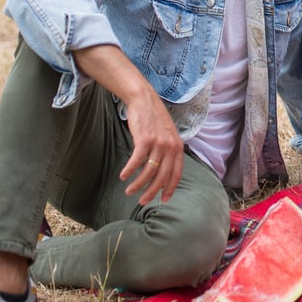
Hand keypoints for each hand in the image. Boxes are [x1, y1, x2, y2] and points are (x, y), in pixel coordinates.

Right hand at [72, 44, 184, 205]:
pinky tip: (122, 176)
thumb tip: (161, 171)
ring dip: (138, 184)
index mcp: (178, 147)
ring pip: (149, 171)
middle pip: (162, 176)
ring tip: (129, 192)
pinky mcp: (145, 138)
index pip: (176, 174)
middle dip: (152, 192)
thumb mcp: (166, 136)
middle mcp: (171, 146)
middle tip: (142, 201)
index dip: (169, 188)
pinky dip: (129, 170)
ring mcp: (159, 143)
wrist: (144, 100)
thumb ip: (167, 152)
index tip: (163, 200)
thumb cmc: (153, 120)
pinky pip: (137, 160)